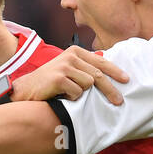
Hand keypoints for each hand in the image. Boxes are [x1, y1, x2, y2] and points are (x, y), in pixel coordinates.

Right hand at [11, 46, 128, 103]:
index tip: (126, 80)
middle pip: (98, 75)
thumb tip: (107, 68)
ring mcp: (64, 66)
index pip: (101, 61)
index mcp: (75, 51)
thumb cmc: (49, 82)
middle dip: (109, 90)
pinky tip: (62, 96)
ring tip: (68, 94)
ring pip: (88, 84)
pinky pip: (77, 93)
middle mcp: (71, 56)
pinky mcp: (59, 78)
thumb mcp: (68, 69)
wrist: (26, 89)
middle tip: (119, 101)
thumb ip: (84, 67)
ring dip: (81, 93)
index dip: (115, 71)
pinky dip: (72, 98)